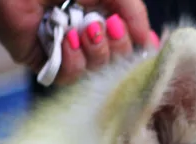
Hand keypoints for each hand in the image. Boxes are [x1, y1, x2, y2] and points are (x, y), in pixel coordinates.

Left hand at [0, 0, 155, 83]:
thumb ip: (134, 12)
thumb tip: (150, 44)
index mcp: (102, 19)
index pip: (129, 47)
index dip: (135, 47)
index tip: (139, 40)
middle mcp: (87, 38)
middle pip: (118, 65)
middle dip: (117, 48)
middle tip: (105, 26)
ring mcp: (66, 53)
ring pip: (97, 74)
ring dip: (95, 53)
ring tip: (82, 30)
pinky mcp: (45, 64)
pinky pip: (71, 80)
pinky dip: (74, 62)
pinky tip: (66, 40)